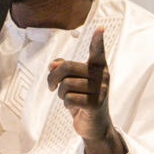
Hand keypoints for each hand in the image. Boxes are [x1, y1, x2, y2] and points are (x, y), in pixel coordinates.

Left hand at [47, 27, 125, 153]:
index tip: (100, 28)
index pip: (98, 51)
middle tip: (52, 86)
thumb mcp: (73, 82)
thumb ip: (63, 69)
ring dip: (61, 94)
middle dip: (53, 77)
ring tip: (70, 99)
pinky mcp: (95, 104)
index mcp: (98, 68)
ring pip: (66, 85)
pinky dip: (66, 104)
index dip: (98, 40)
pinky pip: (69, 99)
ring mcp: (100, 90)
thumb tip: (52, 64)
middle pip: (67, 67)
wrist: (94, 125)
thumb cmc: (82, 99)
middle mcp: (102, 76)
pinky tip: (75, 107)